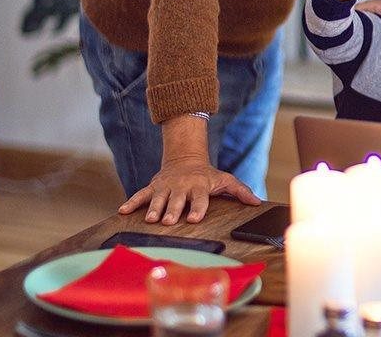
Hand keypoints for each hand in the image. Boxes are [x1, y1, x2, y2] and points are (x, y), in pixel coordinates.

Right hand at [118, 157, 260, 225]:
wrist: (185, 158)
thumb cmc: (207, 175)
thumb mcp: (225, 180)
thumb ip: (240, 191)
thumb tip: (257, 203)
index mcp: (199, 187)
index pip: (200, 199)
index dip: (198, 208)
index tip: (194, 218)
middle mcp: (182, 187)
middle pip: (177, 200)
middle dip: (173, 210)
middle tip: (169, 221)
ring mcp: (166, 187)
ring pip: (159, 199)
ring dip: (154, 209)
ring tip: (150, 219)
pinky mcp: (153, 186)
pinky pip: (141, 194)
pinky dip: (132, 202)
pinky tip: (123, 211)